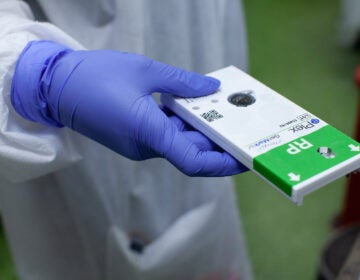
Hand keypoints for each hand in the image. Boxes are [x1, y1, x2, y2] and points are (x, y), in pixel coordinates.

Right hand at [11, 40, 246, 175]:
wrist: (58, 86)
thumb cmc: (98, 76)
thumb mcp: (146, 71)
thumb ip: (182, 83)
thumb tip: (211, 86)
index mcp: (149, 133)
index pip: (193, 161)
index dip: (221, 163)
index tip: (243, 158)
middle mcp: (145, 147)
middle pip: (190, 152)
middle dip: (217, 142)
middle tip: (242, 128)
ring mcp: (139, 145)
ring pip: (178, 143)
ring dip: (200, 131)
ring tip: (223, 112)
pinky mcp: (135, 138)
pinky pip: (165, 136)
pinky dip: (183, 126)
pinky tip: (195, 108)